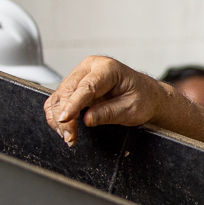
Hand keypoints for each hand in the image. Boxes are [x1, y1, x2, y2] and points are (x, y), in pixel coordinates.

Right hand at [44, 56, 167, 146]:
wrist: (146, 95)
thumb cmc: (143, 98)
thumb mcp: (132, 109)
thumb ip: (109, 113)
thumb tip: (87, 119)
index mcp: (108, 68)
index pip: (86, 87)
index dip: (73, 104)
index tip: (65, 119)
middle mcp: (90, 67)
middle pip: (67, 91)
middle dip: (64, 116)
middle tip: (70, 137)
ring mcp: (80, 75)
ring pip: (59, 95)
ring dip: (58, 117)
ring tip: (68, 136)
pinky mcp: (75, 85)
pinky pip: (59, 99)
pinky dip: (57, 114)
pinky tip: (64, 128)